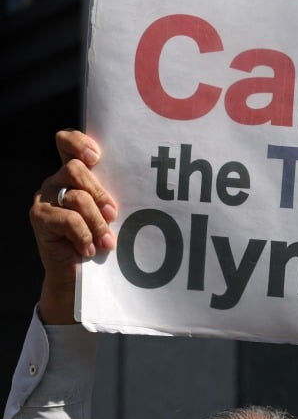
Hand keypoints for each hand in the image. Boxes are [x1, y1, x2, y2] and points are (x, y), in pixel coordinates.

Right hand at [29, 129, 116, 323]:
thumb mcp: (106, 215)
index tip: (96, 157)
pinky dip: (83, 235)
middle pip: (76, 169)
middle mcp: (56, 181)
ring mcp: (45, 198)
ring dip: (96, 222)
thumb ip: (109, 197)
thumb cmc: (97, 241)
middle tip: (113, 215)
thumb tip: (137, 192)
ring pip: (76, 196)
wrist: (76, 276)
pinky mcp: (39, 217)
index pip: (67, 142)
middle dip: (100, 194)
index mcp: (73, 174)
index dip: (79, 142)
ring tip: (106, 242)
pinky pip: (67, 219)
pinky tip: (88, 250)